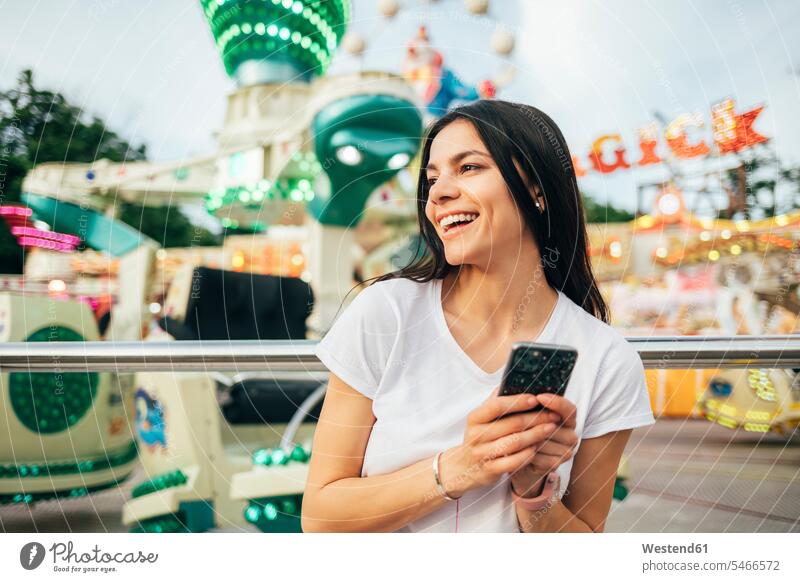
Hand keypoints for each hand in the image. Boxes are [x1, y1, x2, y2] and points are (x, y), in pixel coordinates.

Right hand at [439, 392, 560, 498]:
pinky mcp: (490, 470)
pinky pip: (513, 462)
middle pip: (511, 424)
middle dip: (536, 419)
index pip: (497, 406)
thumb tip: (510, 379)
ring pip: (514, 443)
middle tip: (553, 415)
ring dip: (536, 435)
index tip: (535, 399)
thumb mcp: (482, 418)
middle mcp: (477, 435)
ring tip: (550, 429)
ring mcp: (482, 453)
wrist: (464, 466)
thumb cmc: (480, 436)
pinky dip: (527, 455)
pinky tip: (537, 449)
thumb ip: (495, 401)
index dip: (517, 402)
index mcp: (475, 418)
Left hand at [510, 393, 577, 496]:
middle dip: (535, 419)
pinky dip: (526, 452)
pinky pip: (541, 457)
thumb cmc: (521, 429)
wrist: (519, 457)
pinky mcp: (555, 465)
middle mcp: (571, 435)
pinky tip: (514, 448)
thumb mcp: (522, 412)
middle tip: (516, 414)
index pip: (569, 409)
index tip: (539, 397)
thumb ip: (521, 399)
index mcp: (567, 419)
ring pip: (546, 441)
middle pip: (556, 425)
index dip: (556, 402)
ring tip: (509, 431)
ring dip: (528, 436)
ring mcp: (565, 452)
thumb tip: (510, 386)